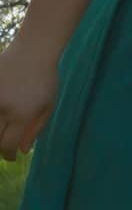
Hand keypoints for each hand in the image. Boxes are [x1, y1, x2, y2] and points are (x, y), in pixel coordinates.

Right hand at [0, 42, 58, 160]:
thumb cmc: (45, 80)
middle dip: (0, 146)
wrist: (33, 51)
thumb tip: (21, 151)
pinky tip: (3, 109)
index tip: (11, 157)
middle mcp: (4, 109)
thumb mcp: (49, 105)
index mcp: (23, 115)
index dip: (8, 154)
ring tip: (5, 128)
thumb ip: (35, 129)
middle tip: (6, 145)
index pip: (8, 145)